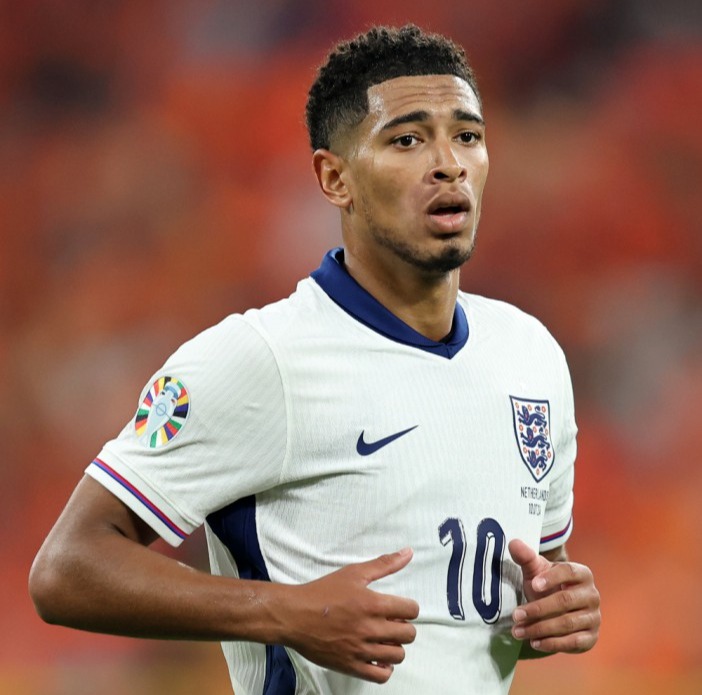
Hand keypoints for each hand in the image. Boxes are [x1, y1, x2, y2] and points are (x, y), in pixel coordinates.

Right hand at [283, 548, 418, 682]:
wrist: (295, 615)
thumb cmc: (323, 591)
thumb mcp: (354, 572)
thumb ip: (384, 564)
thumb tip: (409, 553)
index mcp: (373, 604)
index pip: (411, 610)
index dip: (408, 607)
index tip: (398, 607)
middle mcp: (370, 629)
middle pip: (409, 634)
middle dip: (404, 626)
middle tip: (390, 622)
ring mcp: (361, 650)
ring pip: (398, 655)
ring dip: (395, 646)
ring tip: (384, 638)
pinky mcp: (351, 666)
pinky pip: (381, 675)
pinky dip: (385, 668)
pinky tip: (377, 655)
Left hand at [509, 539, 599, 653]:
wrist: (556, 609)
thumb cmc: (545, 585)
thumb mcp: (535, 570)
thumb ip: (525, 557)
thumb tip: (513, 542)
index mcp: (582, 574)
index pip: (569, 572)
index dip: (552, 577)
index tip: (533, 584)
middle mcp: (592, 595)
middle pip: (565, 601)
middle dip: (538, 609)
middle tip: (515, 615)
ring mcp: (594, 617)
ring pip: (567, 623)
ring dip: (539, 628)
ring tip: (517, 631)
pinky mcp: (591, 637)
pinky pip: (573, 642)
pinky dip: (552, 643)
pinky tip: (534, 642)